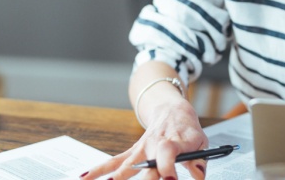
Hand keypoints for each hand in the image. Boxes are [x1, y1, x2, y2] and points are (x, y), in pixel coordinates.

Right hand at [82, 99, 207, 179]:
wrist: (173, 110)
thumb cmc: (187, 130)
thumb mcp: (200, 142)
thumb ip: (199, 161)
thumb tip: (199, 176)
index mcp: (172, 142)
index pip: (167, 156)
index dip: (167, 169)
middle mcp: (153, 146)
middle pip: (144, 166)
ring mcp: (140, 150)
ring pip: (124, 165)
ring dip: (114, 177)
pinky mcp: (132, 153)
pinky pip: (113, 162)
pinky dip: (98, 170)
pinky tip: (84, 177)